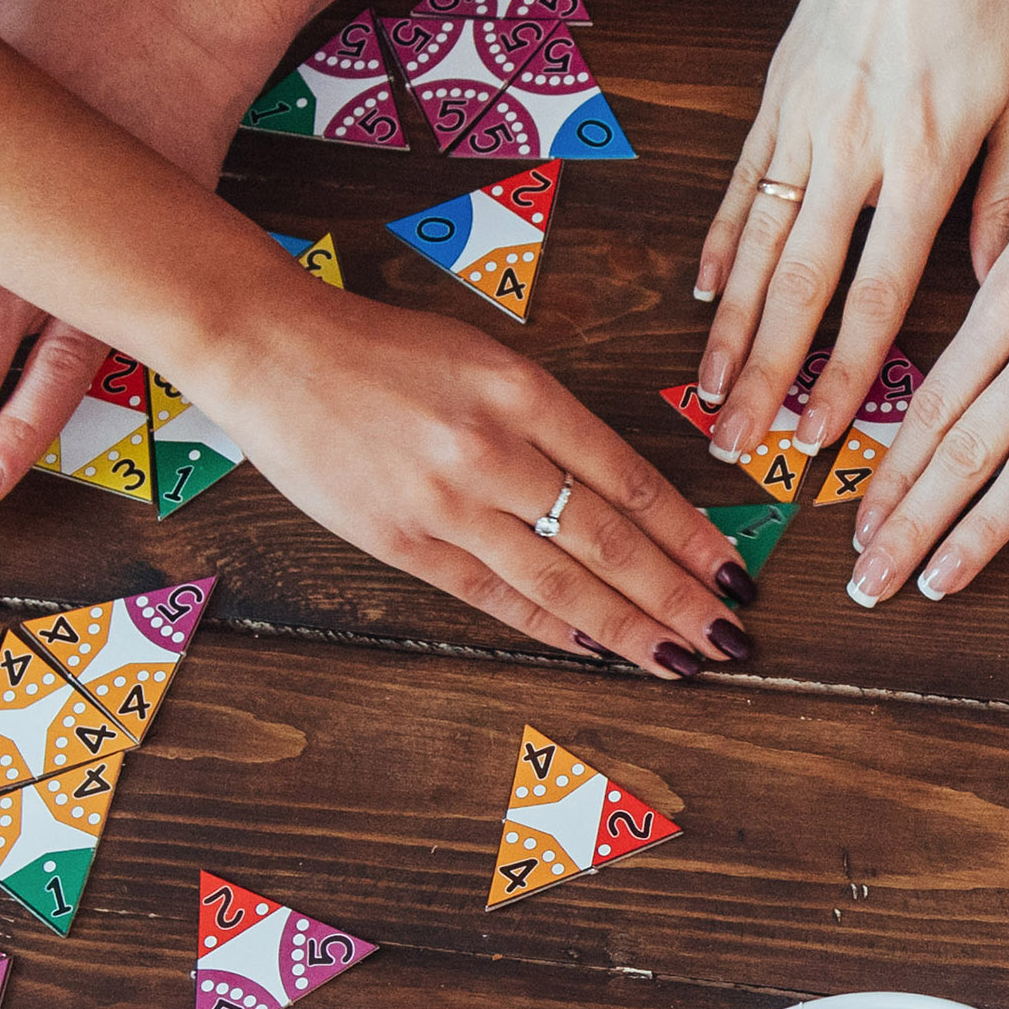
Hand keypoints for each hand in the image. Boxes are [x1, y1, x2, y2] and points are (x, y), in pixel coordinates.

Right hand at [202, 289, 757, 677]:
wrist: (272, 350)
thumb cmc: (384, 351)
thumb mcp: (484, 361)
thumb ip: (550, 424)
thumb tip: (624, 501)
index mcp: (522, 391)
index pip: (629, 478)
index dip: (690, 534)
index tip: (735, 571)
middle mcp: (491, 449)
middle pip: (608, 538)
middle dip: (679, 595)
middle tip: (733, 637)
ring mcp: (445, 501)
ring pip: (559, 578)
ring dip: (628, 625)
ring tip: (681, 659)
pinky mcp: (401, 540)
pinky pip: (492, 595)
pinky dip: (549, 624)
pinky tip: (595, 646)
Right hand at [694, 0, 1008, 464]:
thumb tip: (993, 283)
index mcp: (927, 159)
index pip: (877, 297)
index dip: (844, 378)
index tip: (822, 440)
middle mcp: (855, 148)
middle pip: (799, 290)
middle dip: (767, 380)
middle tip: (740, 445)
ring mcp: (807, 119)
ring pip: (759, 246)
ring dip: (730, 331)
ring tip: (710, 395)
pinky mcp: (781, 89)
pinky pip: (744, 181)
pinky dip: (722, 243)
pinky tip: (704, 295)